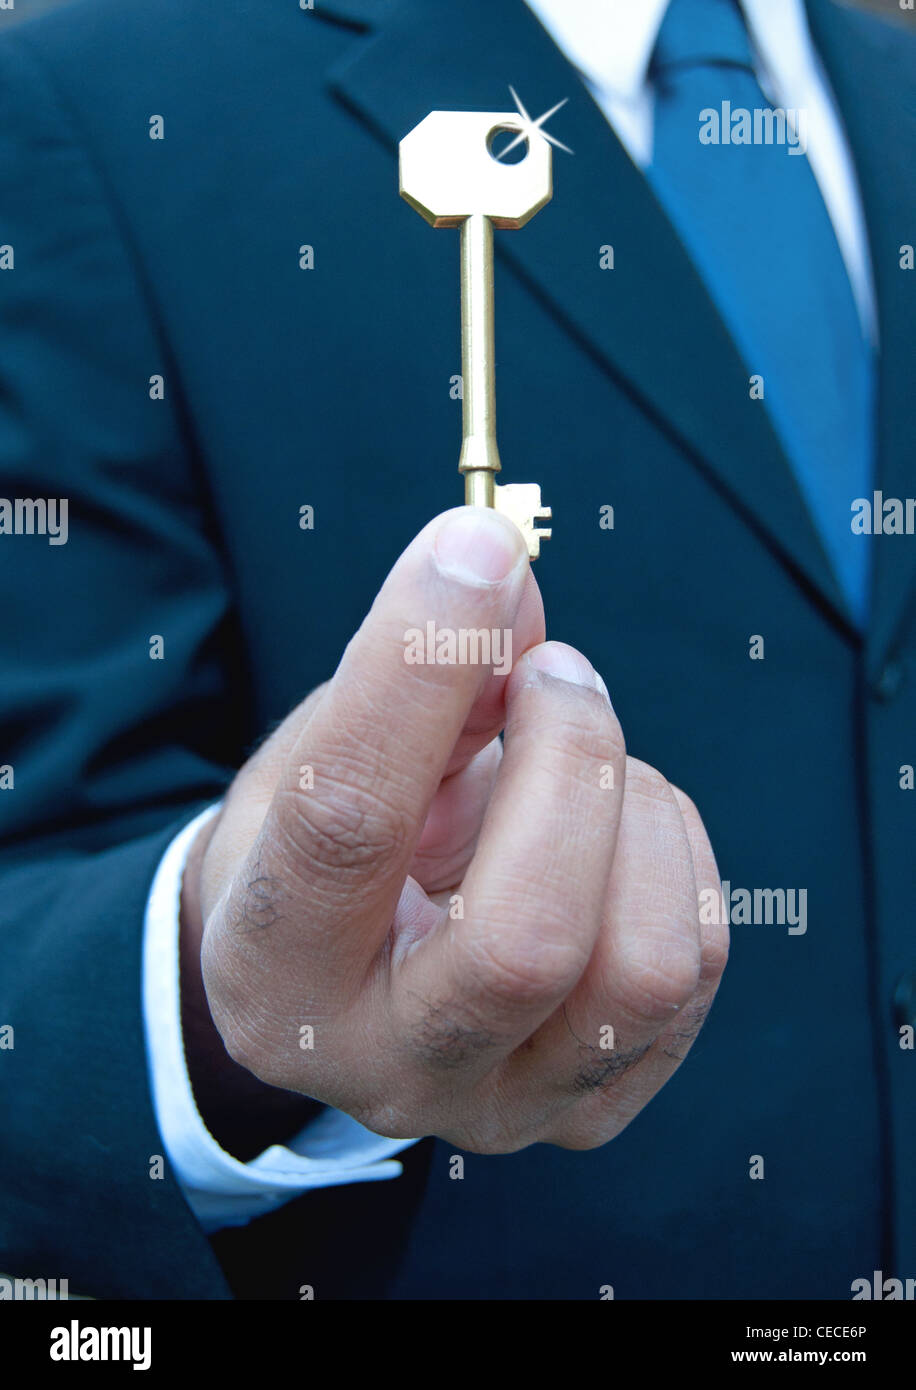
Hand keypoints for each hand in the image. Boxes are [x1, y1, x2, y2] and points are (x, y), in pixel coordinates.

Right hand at [182, 506, 727, 1155]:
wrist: (337, 983)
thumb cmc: (318, 852)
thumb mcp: (318, 757)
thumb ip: (411, 673)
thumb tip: (508, 566)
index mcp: (276, 971)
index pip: (347, 824)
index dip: (419, 666)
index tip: (473, 547)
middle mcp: (390, 1068)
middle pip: (525, 940)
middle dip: (570, 760)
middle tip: (554, 671)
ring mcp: (506, 1104)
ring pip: (639, 965)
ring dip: (630, 808)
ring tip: (576, 762)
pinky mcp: (600, 1103)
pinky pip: (694, 961)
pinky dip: (670, 849)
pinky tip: (611, 820)